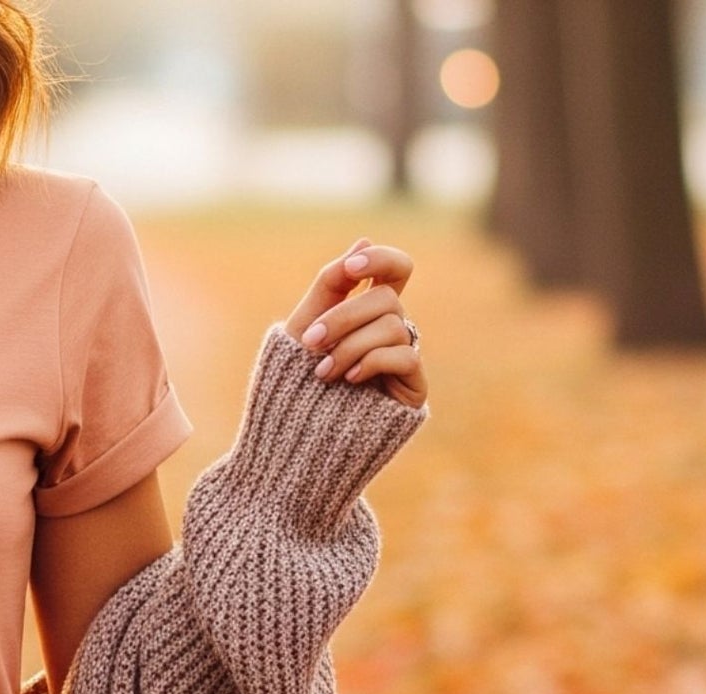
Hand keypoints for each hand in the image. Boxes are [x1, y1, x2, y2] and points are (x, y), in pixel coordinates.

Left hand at [283, 236, 427, 410]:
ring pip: (392, 326)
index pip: (395, 270)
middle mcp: (391, 330)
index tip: (351, 267)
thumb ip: (331, 285)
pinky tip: (349, 381)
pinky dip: (372, 362)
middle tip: (310, 343)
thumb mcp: (304, 328)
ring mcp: (404, 357)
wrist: (292, 442)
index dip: (380, 259)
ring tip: (323, 374)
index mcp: (368, 312)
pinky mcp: (413, 386)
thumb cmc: (293, 385)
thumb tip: (364, 239)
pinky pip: (405, 355)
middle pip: (386, 298)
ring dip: (350, 347)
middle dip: (343, 317)